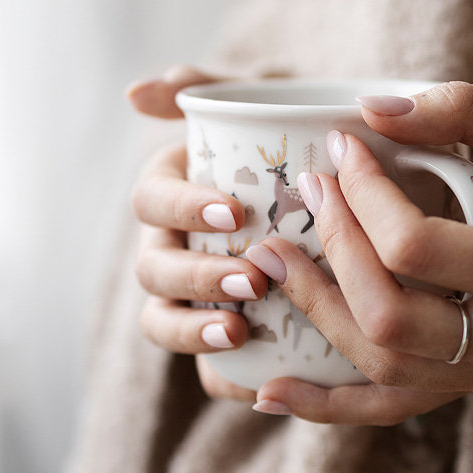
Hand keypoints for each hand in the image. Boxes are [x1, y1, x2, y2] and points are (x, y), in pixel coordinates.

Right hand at [128, 64, 265, 401]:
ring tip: (239, 332)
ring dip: (192, 330)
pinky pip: (204, 366)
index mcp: (173, 191)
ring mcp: (192, 293)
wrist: (336, 183)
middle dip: (196, 276)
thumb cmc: (289, 137)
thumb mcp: (257, 100)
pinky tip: (255, 385)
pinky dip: (221, 378)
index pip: (152, 201)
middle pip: (155, 269)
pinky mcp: (219, 331)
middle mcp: (172, 244)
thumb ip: (204, 88)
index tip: (233, 211)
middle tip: (252, 277)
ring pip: (165, 321)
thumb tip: (137, 92)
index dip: (182, 208)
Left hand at [248, 82, 472, 424]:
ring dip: (317, 313)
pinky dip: (329, 403)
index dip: (365, 197)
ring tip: (272, 262)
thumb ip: (470, 109)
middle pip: (392, 318)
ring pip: (385, 367)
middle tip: (307, 195)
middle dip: (334, 250)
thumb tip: (373, 111)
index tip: (343, 149)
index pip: (421, 248)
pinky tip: (272, 389)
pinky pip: (393, 410)